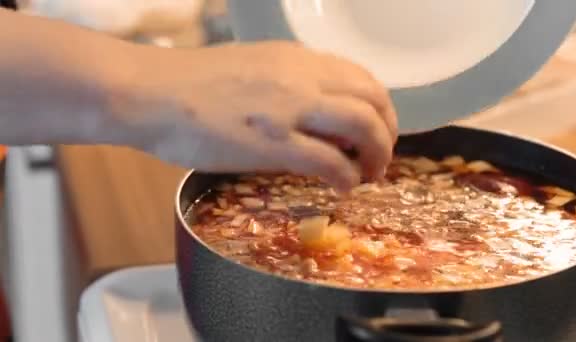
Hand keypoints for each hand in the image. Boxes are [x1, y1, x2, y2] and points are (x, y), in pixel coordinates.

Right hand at [112, 41, 397, 191]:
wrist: (150, 93)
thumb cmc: (189, 84)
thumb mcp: (251, 69)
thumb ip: (287, 84)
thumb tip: (313, 112)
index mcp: (295, 58)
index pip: (361, 77)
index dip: (378, 107)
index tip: (375, 128)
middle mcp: (302, 77)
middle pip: (373, 100)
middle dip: (387, 132)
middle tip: (379, 155)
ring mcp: (290, 109)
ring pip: (363, 126)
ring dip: (376, 154)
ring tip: (369, 173)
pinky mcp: (273, 143)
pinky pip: (330, 161)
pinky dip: (347, 177)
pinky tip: (342, 187)